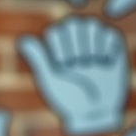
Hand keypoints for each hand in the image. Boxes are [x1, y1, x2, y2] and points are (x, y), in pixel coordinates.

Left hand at [18, 15, 128, 135]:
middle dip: (75, 48)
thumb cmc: (68, 96)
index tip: (63, 68)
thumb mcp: (50, 79)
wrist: (95, 111)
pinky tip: (105, 65)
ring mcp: (94, 38)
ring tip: (91, 66)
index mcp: (57, 43)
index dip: (59, 52)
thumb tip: (23, 40)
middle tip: (79, 67)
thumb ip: (38, 57)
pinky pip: (109, 34)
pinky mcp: (113, 42)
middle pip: (72, 24)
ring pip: (91, 25)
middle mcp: (75, 36)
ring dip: (90, 48)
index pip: (55, 32)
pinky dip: (106, 51)